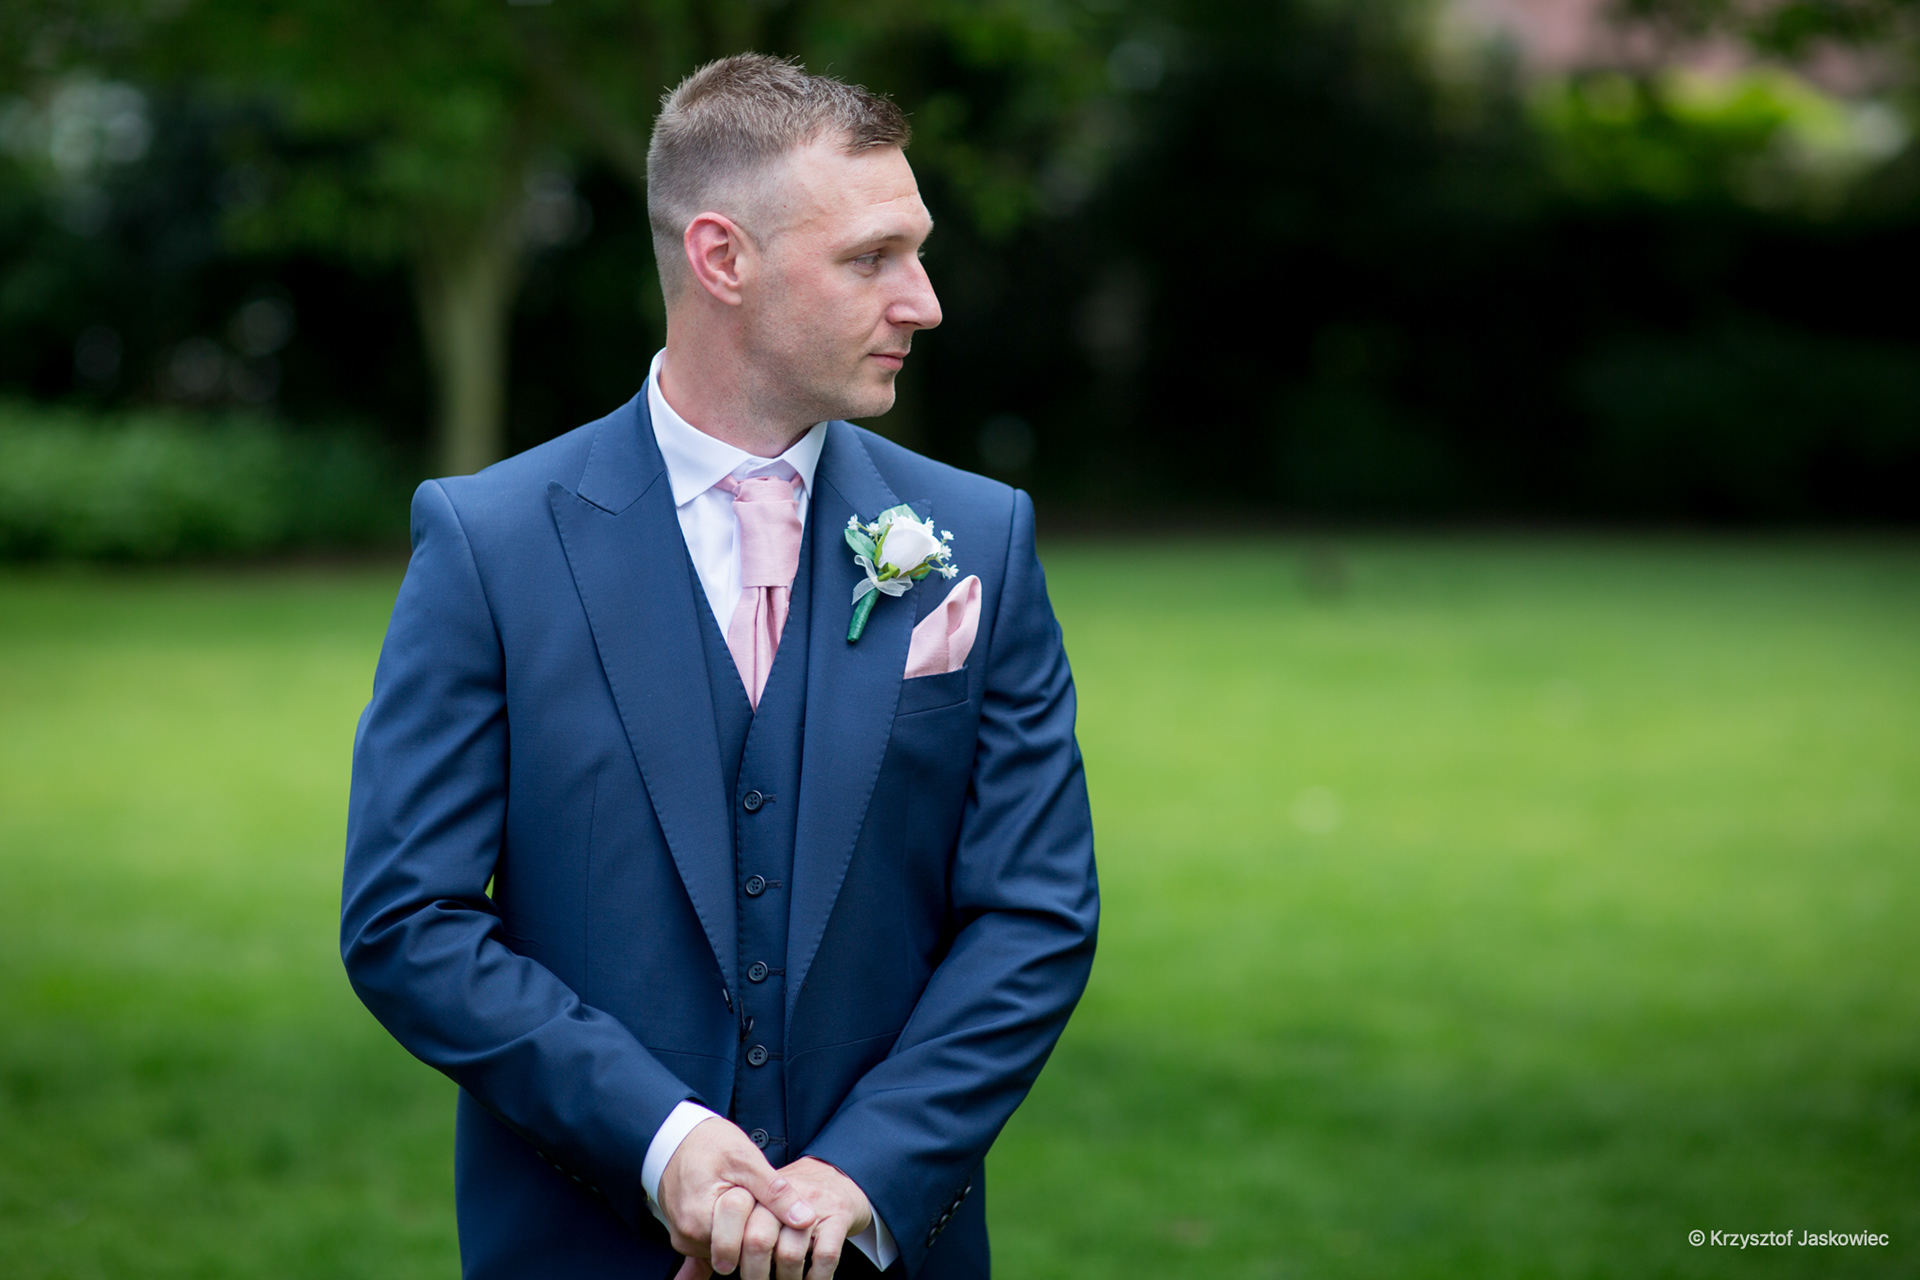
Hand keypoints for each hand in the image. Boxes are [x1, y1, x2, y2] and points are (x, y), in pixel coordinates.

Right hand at [659, 1117, 815, 1276]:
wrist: (675, 1138)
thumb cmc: (710, 1143)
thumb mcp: (747, 1159)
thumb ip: (775, 1192)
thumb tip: (805, 1219)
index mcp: (701, 1220)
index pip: (747, 1246)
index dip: (767, 1228)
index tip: (769, 1207)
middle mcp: (688, 1237)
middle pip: (738, 1252)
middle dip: (754, 1234)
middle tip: (758, 1205)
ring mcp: (685, 1241)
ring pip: (729, 1251)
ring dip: (742, 1233)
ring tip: (745, 1202)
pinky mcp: (687, 1239)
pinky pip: (715, 1249)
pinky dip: (730, 1236)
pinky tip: (736, 1221)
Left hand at [734, 1157, 872, 1279]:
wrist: (838, 1174)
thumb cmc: (796, 1198)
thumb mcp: (767, 1202)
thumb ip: (743, 1225)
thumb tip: (712, 1266)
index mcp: (761, 1189)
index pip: (735, 1217)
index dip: (726, 1247)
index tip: (725, 1267)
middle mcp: (786, 1194)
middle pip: (759, 1240)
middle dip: (754, 1274)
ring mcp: (815, 1205)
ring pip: (790, 1254)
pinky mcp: (839, 1216)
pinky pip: (824, 1256)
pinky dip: (815, 1278)